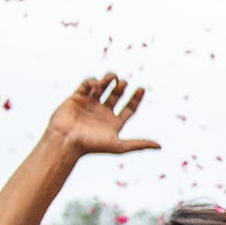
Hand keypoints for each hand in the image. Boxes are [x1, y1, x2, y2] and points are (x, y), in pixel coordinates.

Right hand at [45, 72, 159, 157]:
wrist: (66, 140)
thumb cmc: (92, 145)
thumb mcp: (119, 146)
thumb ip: (139, 144)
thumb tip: (159, 146)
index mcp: (113, 123)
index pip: (129, 108)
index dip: (136, 98)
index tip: (141, 88)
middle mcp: (102, 113)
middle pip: (116, 95)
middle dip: (121, 87)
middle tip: (123, 83)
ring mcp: (89, 105)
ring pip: (103, 87)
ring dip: (108, 80)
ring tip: (113, 78)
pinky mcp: (76, 98)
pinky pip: (87, 85)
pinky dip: (93, 82)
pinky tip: (97, 86)